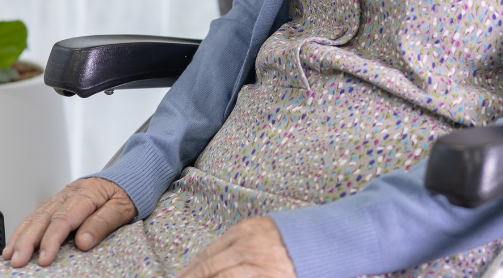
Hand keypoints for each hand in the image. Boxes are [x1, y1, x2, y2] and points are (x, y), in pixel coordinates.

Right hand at [3, 177, 136, 267]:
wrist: (131, 173)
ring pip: (36, 215)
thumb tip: (82, 242)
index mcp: (86, 194)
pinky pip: (38, 214)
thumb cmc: (128, 191)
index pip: (63, 220)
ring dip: (21, 236)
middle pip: (43, 218)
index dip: (51, 240)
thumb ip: (102, 223)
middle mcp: (69, 194)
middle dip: (27, 241)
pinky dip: (24, 228)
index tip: (44, 258)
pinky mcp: (59, 201)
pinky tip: (16, 241)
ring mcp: (62, 196)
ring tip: (10, 255)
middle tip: (18, 261)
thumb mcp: (123, 208)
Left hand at [178, 218, 295, 277]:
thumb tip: (212, 261)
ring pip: (223, 277)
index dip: (191, 268)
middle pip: (210, 267)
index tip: (181, 277)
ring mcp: (258, 265)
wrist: (322, 242)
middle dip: (193, 277)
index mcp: (245, 231)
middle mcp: (248, 247)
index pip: (209, 253)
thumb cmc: (289, 237)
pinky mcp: (268, 277)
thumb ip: (238, 241)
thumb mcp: (261, 229)